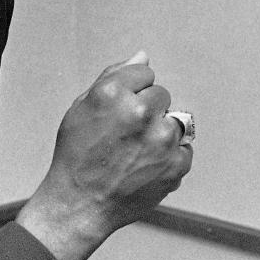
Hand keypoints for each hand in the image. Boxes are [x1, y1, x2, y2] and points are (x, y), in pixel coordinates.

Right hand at [15, 51, 193, 259]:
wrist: (80, 204)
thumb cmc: (76, 157)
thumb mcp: (82, 107)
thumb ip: (114, 76)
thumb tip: (142, 56)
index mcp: (113, 93)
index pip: (144, 72)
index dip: (132, 91)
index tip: (121, 109)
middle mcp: (140, 112)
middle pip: (161, 95)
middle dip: (147, 110)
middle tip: (126, 134)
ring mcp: (162, 139)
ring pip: (174, 121)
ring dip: (160, 133)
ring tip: (135, 153)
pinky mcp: (176, 164)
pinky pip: (183, 149)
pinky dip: (169, 158)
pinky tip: (145, 166)